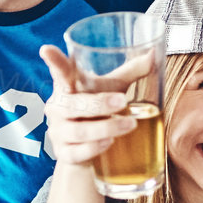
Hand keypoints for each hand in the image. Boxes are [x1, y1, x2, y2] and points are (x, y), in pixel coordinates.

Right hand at [38, 44, 134, 165]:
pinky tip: (110, 143)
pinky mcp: (63, 153)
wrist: (85, 148)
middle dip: (99, 103)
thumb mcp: (113, 88)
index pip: (60, 72)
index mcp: (68, 86)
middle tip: (123, 101)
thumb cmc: (98, 108)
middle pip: (74, 105)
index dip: (54, 61)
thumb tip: (154, 54)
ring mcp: (58, 131)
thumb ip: (132, 71)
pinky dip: (94, 148)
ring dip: (105, 127)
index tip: (47, 49)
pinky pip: (76, 152)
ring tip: (130, 124)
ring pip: (78, 131)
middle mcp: (58, 107)